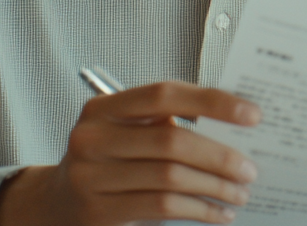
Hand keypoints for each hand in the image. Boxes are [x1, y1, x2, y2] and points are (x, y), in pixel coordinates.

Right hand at [0, 81, 262, 225]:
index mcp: (103, 107)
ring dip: (215, 187)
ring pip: (171, 178)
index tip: (252, 114)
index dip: (212, 101)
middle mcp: (91, 137)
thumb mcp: (125, 132)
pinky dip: (199, 210)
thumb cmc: (107, 160)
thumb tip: (235, 127)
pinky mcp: (98, 210)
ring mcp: (90, 176)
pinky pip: (162, 207)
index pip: (164, 94)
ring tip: (240, 193)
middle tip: (250, 169)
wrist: (54, 204)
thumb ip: (167, 123)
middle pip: (172, 140)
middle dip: (220, 156)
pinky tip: (217, 213)